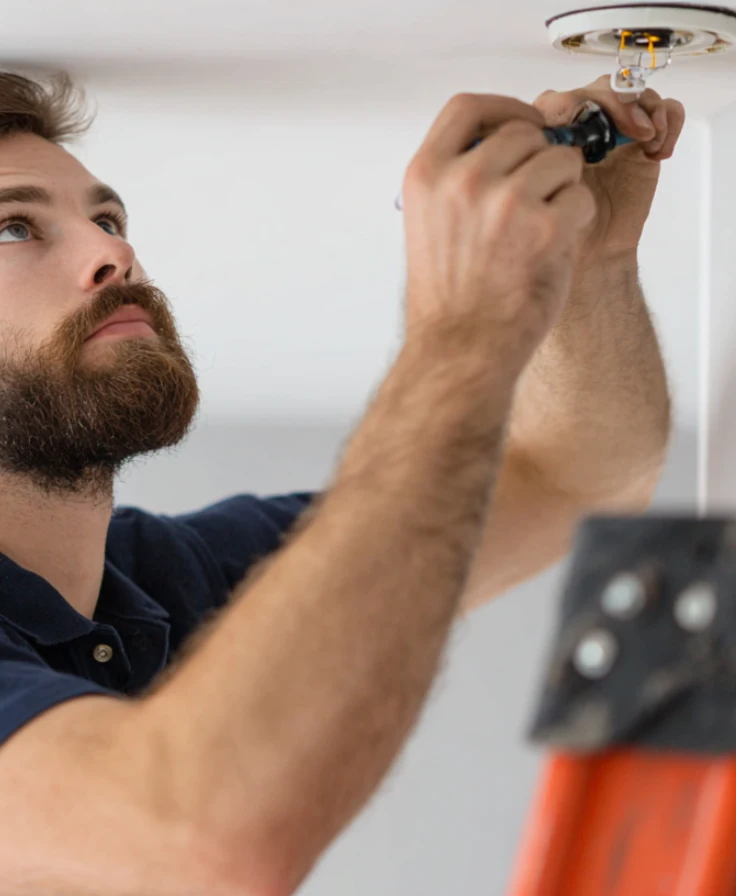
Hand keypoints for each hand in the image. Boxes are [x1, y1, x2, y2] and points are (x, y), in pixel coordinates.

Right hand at [401, 93, 595, 379]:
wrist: (461, 351)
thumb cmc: (450, 301)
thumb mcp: (429, 226)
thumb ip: (455, 180)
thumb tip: (501, 145)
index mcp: (426, 175)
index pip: (467, 107)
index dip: (503, 108)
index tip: (522, 122)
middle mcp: (461, 180)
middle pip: (524, 131)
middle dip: (540, 159)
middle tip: (537, 198)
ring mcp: (503, 201)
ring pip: (561, 160)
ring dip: (561, 189)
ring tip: (540, 230)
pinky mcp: (543, 227)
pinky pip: (580, 197)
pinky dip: (576, 219)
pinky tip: (552, 247)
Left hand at [533, 75, 685, 261]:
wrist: (595, 251)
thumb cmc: (564, 227)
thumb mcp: (544, 194)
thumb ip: (545, 160)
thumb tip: (551, 135)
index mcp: (549, 132)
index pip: (563, 98)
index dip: (583, 106)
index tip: (598, 131)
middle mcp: (581, 125)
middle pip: (601, 88)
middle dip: (621, 104)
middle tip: (636, 133)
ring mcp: (614, 129)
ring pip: (634, 91)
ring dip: (648, 111)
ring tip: (649, 143)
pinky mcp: (643, 138)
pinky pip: (666, 109)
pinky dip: (669, 121)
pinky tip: (658, 151)